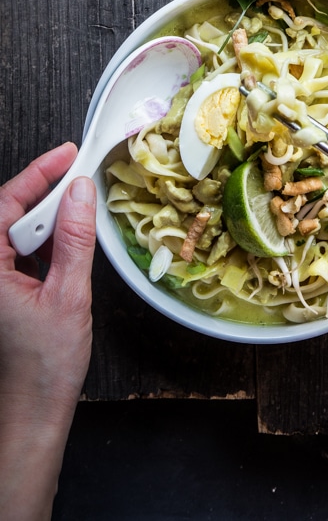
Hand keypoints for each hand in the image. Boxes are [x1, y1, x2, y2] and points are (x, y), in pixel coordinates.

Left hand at [0, 143, 96, 520]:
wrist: (32, 412)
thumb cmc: (44, 366)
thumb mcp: (69, 295)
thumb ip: (74, 239)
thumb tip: (81, 191)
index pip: (5, 203)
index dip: (38, 173)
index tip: (67, 153)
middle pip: (8, 214)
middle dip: (45, 192)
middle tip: (81, 175)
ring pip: (16, 232)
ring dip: (47, 218)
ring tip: (80, 208)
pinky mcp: (3, 293)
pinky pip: (20, 252)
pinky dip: (45, 241)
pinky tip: (68, 242)